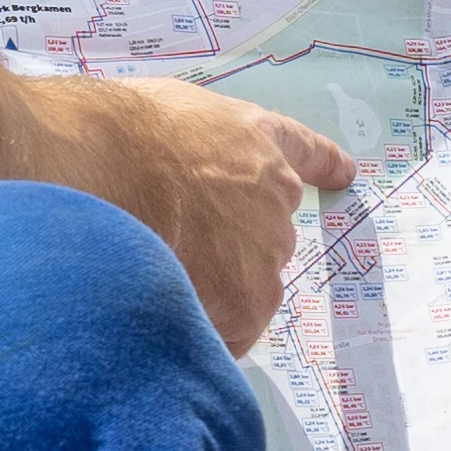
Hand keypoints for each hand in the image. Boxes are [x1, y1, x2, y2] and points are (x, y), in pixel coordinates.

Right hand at [35, 77, 350, 347]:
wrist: (108, 168)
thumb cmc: (120, 132)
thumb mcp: (160, 114)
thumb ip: (181, 146)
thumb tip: (160, 173)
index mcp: (255, 138)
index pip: (303, 151)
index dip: (321, 165)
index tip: (343, 174)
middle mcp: (275, 194)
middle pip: (264, 234)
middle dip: (226, 247)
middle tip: (170, 248)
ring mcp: (266, 249)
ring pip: (246, 286)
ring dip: (211, 293)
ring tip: (154, 284)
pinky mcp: (248, 298)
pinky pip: (230, 331)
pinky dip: (202, 336)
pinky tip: (162, 325)